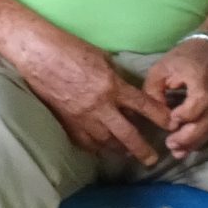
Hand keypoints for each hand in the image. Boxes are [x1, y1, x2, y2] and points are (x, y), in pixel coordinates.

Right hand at [6, 31, 172, 164]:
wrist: (36, 53)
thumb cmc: (68, 47)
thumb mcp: (101, 58)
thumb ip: (115, 78)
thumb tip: (124, 92)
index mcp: (112, 86)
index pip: (144, 106)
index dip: (160, 117)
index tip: (170, 125)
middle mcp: (100, 106)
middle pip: (128, 135)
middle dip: (143, 150)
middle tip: (152, 159)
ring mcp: (82, 118)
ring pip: (106, 143)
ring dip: (119, 149)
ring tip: (126, 153)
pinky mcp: (66, 122)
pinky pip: (85, 142)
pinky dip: (95, 146)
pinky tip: (100, 147)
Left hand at [143, 38, 207, 157]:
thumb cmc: (185, 57)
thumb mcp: (161, 68)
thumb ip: (154, 91)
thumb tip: (157, 117)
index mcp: (203, 76)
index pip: (199, 102)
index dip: (185, 116)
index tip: (171, 121)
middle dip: (189, 138)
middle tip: (171, 146)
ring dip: (196, 141)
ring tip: (178, 151)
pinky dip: (206, 134)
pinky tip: (192, 143)